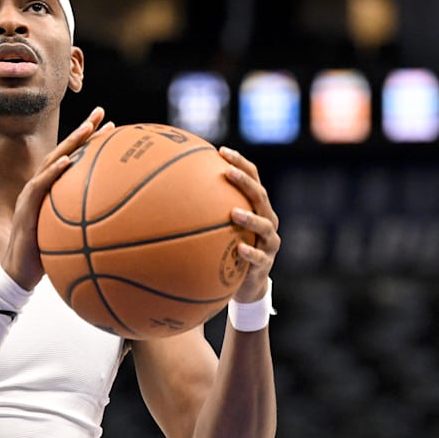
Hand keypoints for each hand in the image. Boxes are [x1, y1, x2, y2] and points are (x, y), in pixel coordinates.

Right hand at [1, 106, 110, 289]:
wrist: (20, 275)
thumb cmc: (47, 258)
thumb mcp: (72, 238)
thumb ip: (89, 226)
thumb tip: (123, 228)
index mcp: (51, 192)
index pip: (72, 159)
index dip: (89, 141)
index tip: (111, 126)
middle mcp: (40, 188)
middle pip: (62, 151)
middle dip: (82, 130)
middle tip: (101, 112)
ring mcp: (30, 196)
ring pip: (51, 162)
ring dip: (70, 143)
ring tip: (88, 128)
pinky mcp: (25, 209)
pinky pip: (38, 187)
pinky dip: (52, 172)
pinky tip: (66, 161)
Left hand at [220, 146, 280, 303]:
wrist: (247, 287)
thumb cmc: (229, 251)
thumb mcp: (219, 230)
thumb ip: (205, 212)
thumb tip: (169, 193)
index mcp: (257, 208)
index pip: (254, 179)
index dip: (241, 163)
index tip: (222, 151)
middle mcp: (267, 221)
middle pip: (260, 196)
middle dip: (245, 182)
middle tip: (227, 172)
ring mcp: (269, 242)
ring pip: (264, 226)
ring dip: (249, 218)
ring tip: (233, 212)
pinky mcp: (265, 264)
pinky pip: (259, 258)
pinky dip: (250, 252)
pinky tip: (238, 249)